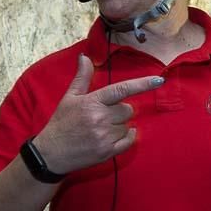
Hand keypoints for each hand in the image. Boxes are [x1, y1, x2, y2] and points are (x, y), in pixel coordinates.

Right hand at [33, 54, 162, 174]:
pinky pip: (129, 141)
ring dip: (119, 126)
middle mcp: (99, 118)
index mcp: (92, 102)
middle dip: (119, 111)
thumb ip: (82, 77)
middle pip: (128, 109)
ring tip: (100, 129)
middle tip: (103, 116)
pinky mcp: (107, 152)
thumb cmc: (61, 123)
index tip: (159, 80)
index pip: (122, 89)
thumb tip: (85, 57)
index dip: (142, 84)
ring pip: (127, 125)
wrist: (51, 154)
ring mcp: (104, 136)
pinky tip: (114, 136)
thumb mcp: (69, 98)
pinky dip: (127, 137)